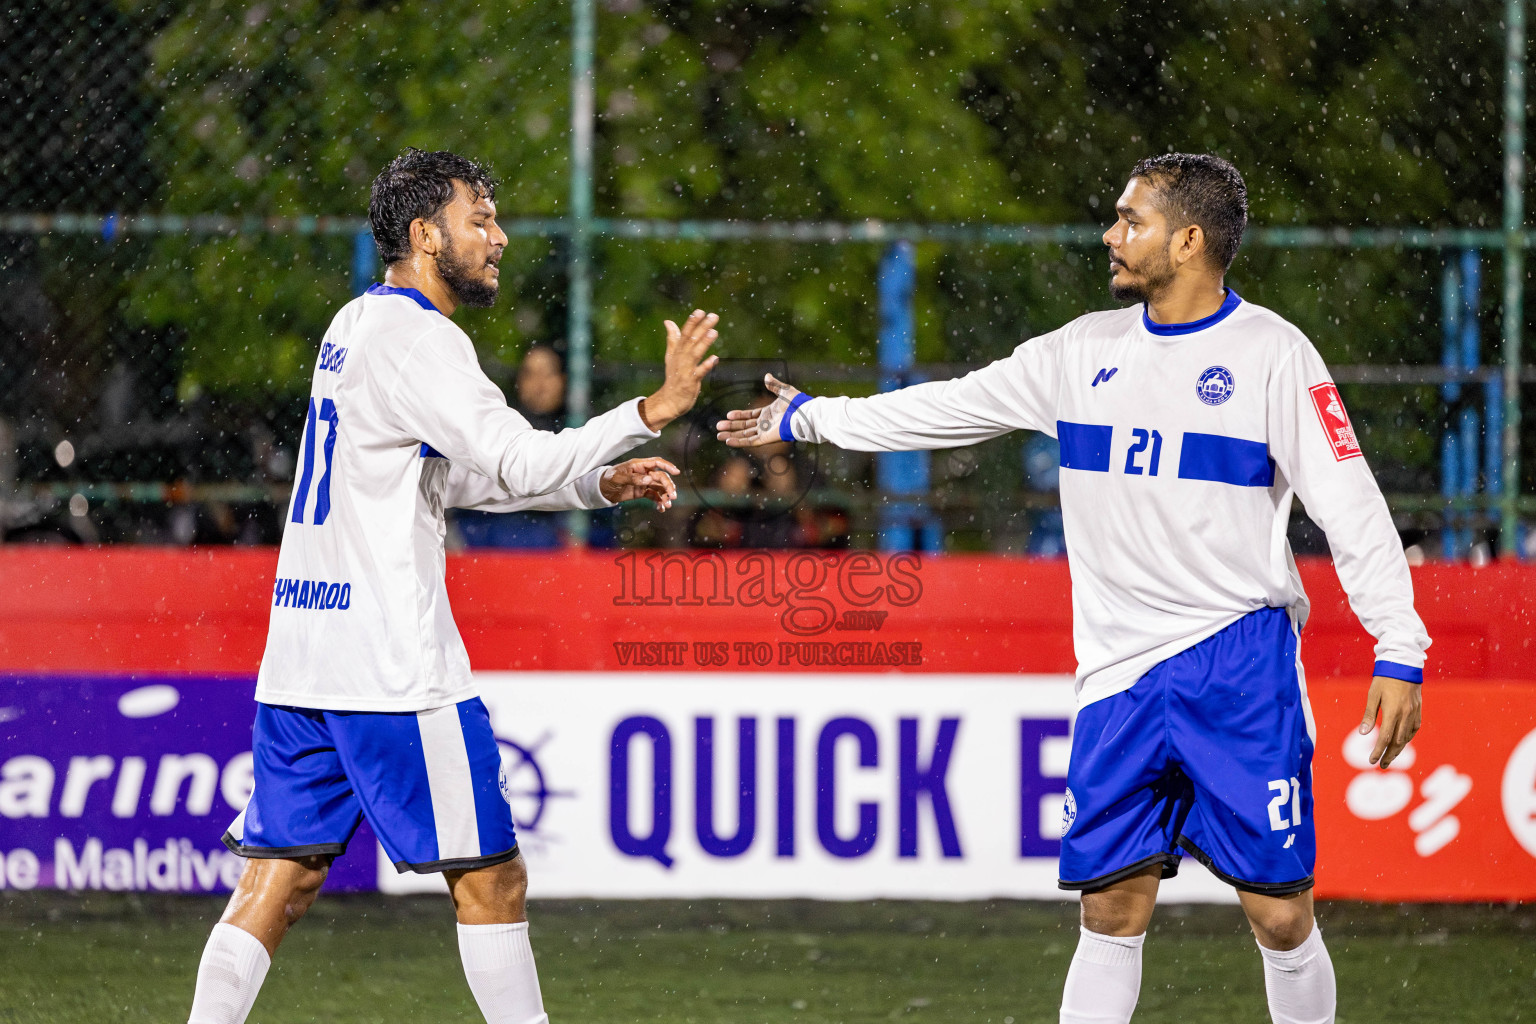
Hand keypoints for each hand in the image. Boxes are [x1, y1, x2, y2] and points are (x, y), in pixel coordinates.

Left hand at [600, 457, 679, 509]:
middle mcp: (644, 473)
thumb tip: (649, 479)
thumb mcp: (618, 478)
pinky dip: (659, 502)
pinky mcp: (642, 492)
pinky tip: (661, 509)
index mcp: (639, 465)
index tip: (677, 472)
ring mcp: (644, 483)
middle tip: (672, 496)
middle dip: (668, 486)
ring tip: (668, 505)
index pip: (656, 462)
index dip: (667, 466)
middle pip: (661, 477)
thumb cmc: (608, 479)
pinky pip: (654, 496)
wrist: (601, 490)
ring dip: (665, 496)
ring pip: (659, 488)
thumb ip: (634, 478)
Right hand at [641, 310, 719, 430]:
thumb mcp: (671, 356)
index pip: (684, 333)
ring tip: (714, 332)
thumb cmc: (673, 377)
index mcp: (677, 351)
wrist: (669, 401)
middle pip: (691, 340)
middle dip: (701, 327)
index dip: (692, 322)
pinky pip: (699, 372)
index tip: (700, 311)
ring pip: (695, 353)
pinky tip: (715, 358)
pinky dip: (706, 365)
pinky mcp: (690, 382)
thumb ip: (672, 338)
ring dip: (704, 342)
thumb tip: (668, 321)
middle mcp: (680, 358)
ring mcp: (685, 370)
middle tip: (713, 316)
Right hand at [715, 373, 802, 447]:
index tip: (728, 414)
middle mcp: (765, 424)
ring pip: (744, 435)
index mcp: (768, 414)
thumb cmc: (796, 403)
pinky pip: (750, 441)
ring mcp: (765, 432)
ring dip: (731, 435)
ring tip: (719, 435)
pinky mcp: (765, 439)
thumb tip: (767, 376)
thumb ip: (774, 385)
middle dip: (731, 427)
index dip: (739, 415)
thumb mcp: (784, 390)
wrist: (802, 413)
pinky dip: (739, 442)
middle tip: (718, 427)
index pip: (749, 416)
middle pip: (744, 426)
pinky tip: (728, 441)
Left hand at [1358, 675, 1421, 767]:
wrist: (1404, 665)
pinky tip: (1401, 743)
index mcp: (1393, 712)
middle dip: (1389, 755)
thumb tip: (1363, 733)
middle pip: (1397, 742)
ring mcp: (1414, 713)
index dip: (1378, 751)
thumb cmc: (1385, 679)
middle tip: (1381, 765)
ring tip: (1389, 758)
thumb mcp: (1373, 695)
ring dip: (1398, 750)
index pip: (1385, 738)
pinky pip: (1413, 729)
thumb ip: (1369, 715)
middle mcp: (1406, 715)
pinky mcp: (1418, 711)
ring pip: (1407, 737)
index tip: (1371, 761)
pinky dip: (1407, 738)